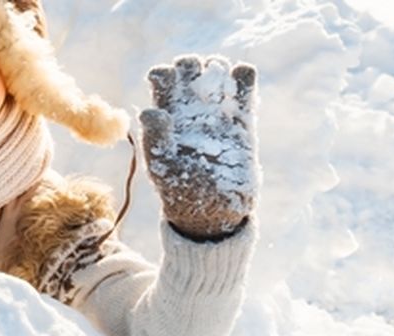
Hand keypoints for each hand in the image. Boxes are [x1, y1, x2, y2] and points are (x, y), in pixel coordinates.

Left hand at [140, 55, 257, 238]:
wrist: (214, 211)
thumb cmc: (180, 191)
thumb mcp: (162, 167)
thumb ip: (155, 139)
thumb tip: (151, 111)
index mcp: (166, 115)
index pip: (162, 79)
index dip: (165, 74)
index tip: (169, 82)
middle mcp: (190, 108)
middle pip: (189, 68)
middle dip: (191, 66)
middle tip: (197, 85)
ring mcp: (216, 111)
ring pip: (215, 71)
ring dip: (216, 67)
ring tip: (218, 87)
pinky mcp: (241, 119)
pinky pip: (243, 86)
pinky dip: (243, 74)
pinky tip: (240, 78)